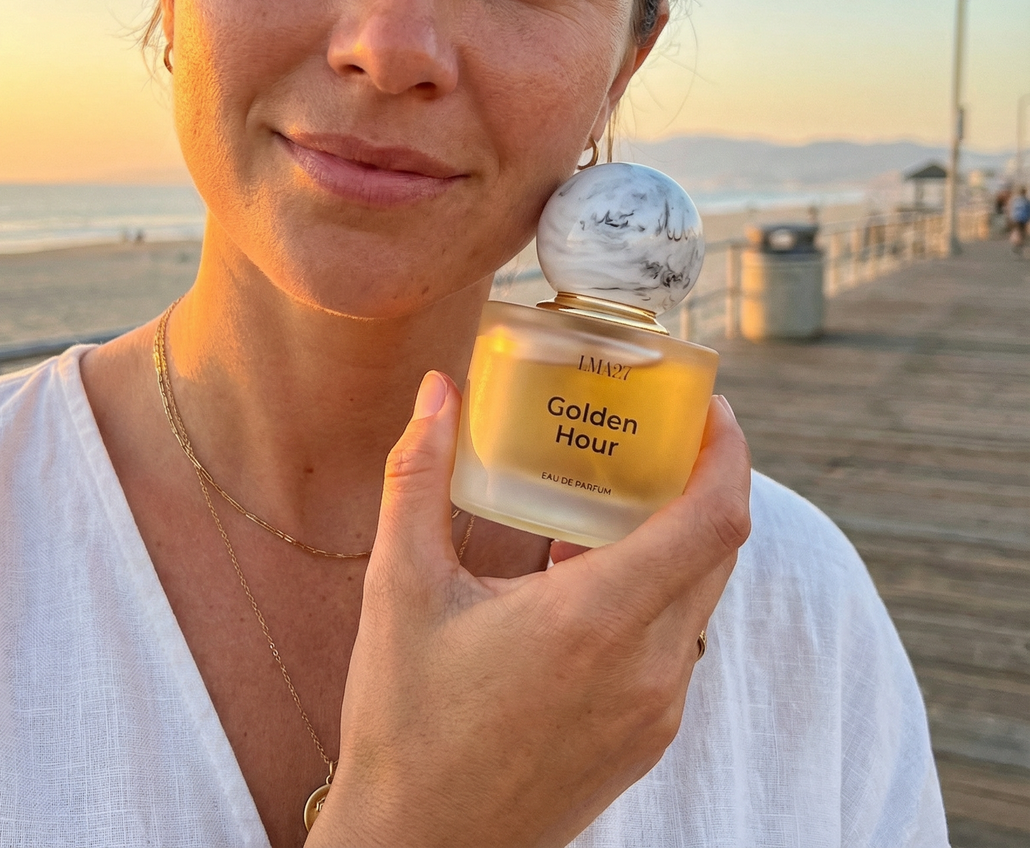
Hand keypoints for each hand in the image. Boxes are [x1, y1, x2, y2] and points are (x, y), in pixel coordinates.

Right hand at [307, 377, 750, 847]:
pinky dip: (660, 586)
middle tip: (654, 430)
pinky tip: (590, 571)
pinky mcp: (647, 738)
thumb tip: (438, 391)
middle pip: (718, 547)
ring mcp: (656, 710)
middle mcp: (648, 667)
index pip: (714, 518)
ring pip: (701, 593)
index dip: (729, 450)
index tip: (707, 404)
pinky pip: (679, 638)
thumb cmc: (405, 722)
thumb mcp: (400, 586)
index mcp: (596, 621)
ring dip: (680, 533)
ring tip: (618, 490)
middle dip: (703, 477)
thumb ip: (418, 476)